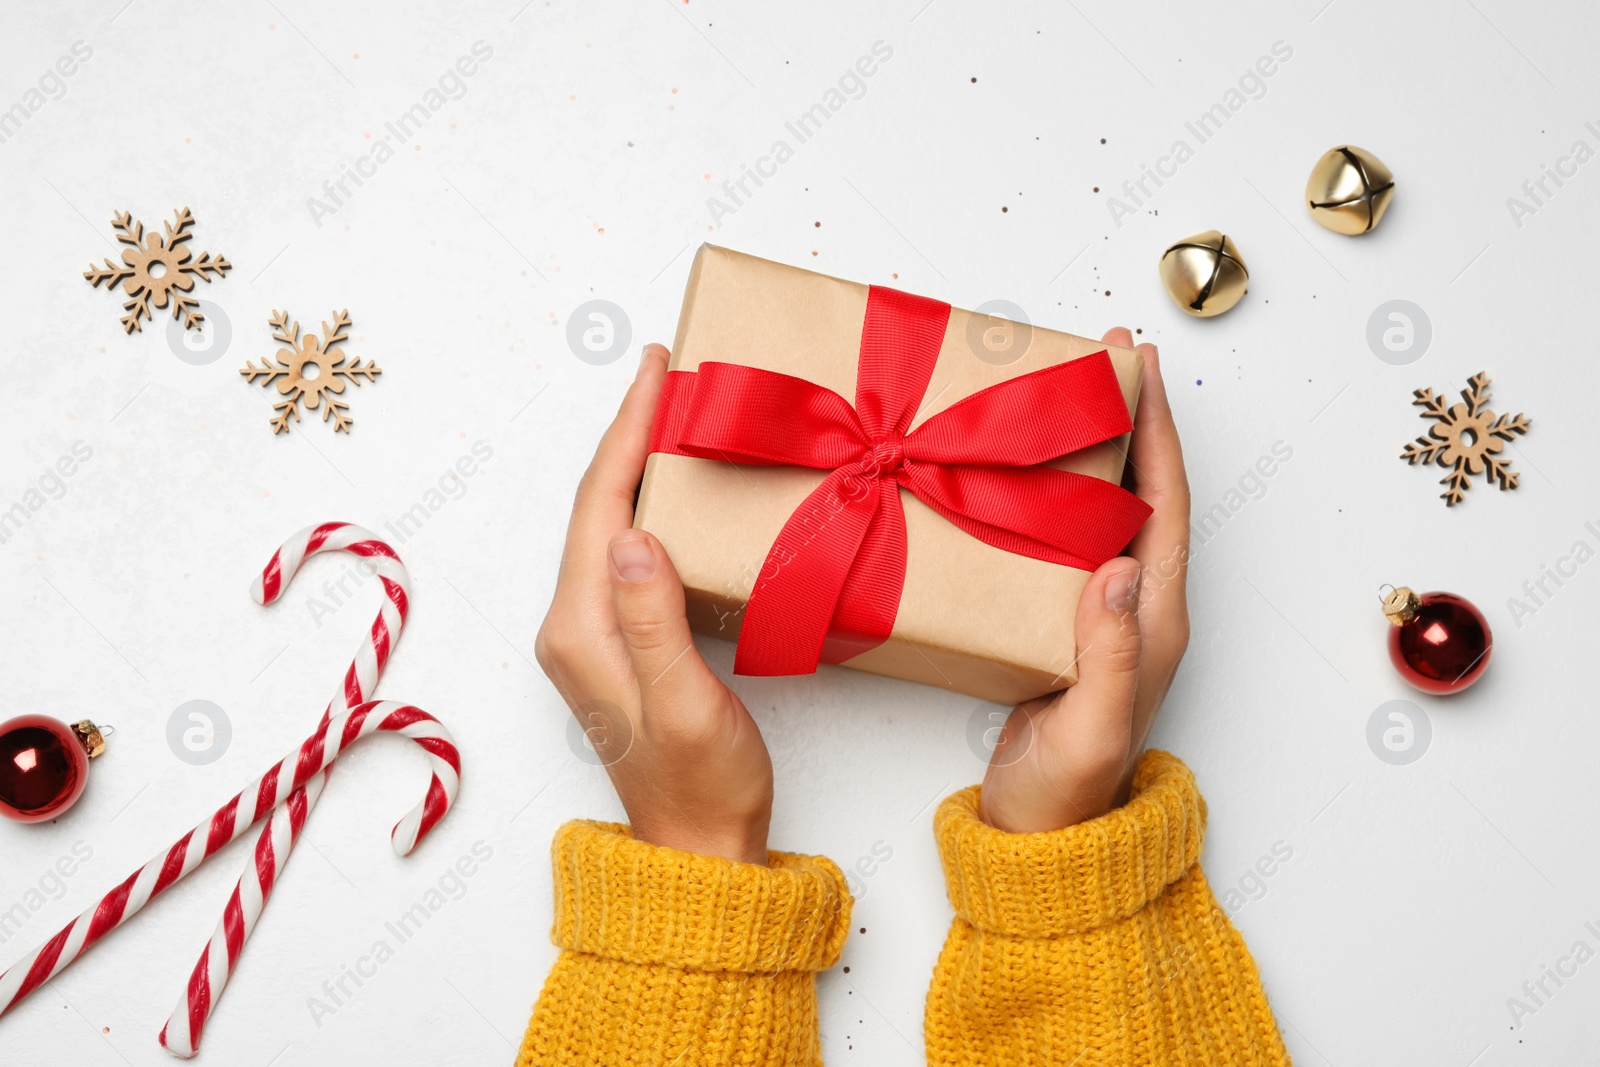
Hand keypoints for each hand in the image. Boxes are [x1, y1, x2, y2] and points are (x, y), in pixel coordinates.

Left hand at [535, 344, 773, 864]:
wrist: (699, 851)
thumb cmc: (703, 786)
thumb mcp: (685, 704)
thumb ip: (653, 619)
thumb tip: (631, 532)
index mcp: (581, 630)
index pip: (599, 505)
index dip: (627, 431)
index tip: (656, 369)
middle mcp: (573, 625)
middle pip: (595, 505)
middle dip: (629, 432)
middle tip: (669, 372)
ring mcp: (591, 635)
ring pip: (608, 524)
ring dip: (637, 464)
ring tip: (674, 412)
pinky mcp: (617, 643)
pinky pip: (625, 553)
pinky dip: (648, 505)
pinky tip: (677, 489)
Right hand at [978, 329, 1190, 833]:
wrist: (1041, 839)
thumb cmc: (1068, 793)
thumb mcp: (1090, 728)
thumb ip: (1110, 654)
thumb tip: (1116, 566)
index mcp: (1153, 616)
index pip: (1162, 499)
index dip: (1155, 427)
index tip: (1140, 363)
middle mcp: (1132, 603)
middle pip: (1137, 487)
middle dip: (1124, 415)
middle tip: (1096, 353)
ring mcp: (1096, 612)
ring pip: (1098, 506)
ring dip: (1087, 445)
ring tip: (1057, 393)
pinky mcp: (1058, 623)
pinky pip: (1059, 536)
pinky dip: (1047, 491)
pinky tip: (1016, 474)